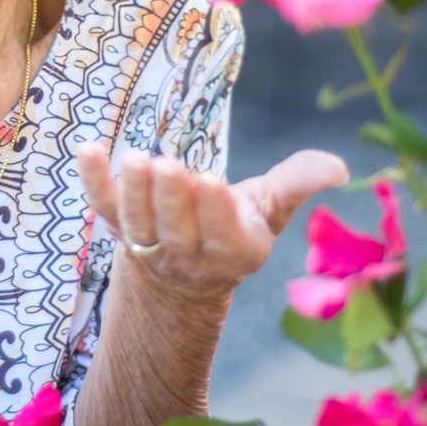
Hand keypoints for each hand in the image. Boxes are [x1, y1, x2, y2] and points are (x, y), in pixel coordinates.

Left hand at [75, 143, 347, 295]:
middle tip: (168, 165)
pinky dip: (93, 182)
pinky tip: (87, 150)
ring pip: (138, 223)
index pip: (223, 236)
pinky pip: (103, 207)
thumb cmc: (238, 225)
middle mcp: (190, 256)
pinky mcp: (118, 229)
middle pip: (177, 230)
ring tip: (135, 158)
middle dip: (171, 198)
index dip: (215, 212)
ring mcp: (150, 245)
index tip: (211, 182)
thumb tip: (339, 167)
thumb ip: (298, 183)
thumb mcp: (273, 208)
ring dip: (133, 192)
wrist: (185, 275)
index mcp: (234, 252)